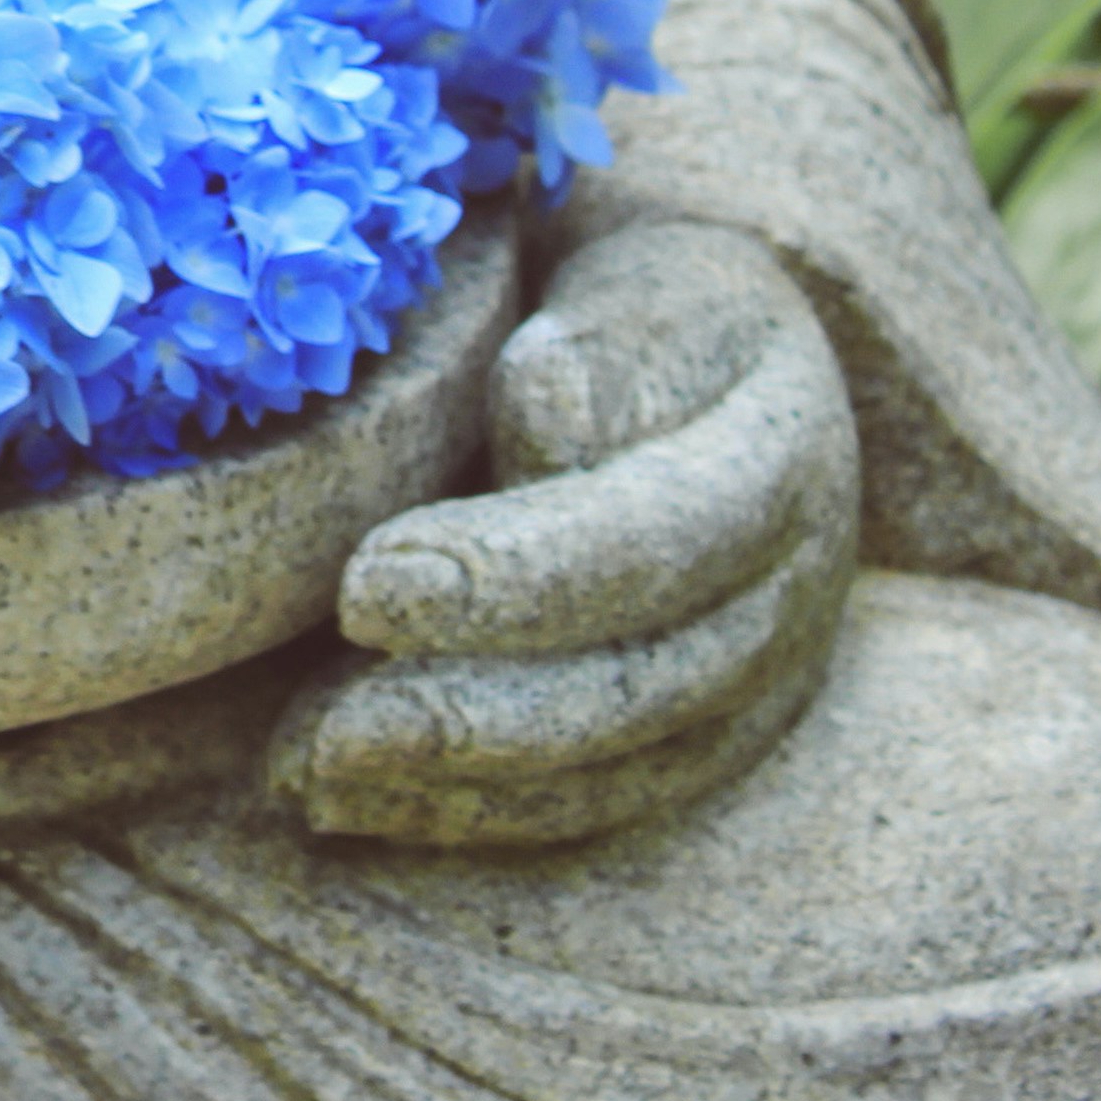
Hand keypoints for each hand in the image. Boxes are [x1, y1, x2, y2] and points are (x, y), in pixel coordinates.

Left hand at [270, 222, 858, 844]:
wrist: (701, 359)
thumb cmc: (628, 309)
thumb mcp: (631, 284)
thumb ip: (601, 351)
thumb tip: (554, 428)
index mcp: (776, 448)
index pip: (652, 537)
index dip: (512, 580)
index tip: (363, 593)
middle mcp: (792, 581)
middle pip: (643, 681)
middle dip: (471, 718)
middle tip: (318, 737)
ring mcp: (765, 673)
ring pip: (624, 764)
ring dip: (458, 785)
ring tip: (308, 775)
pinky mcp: (713, 734)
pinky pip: (604, 803)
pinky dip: (475, 816)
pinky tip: (351, 807)